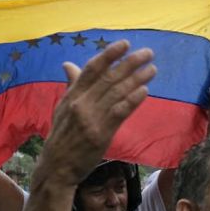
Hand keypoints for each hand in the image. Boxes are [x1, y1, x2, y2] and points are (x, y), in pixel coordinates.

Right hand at [36, 41, 155, 187]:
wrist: (57, 166)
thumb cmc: (61, 136)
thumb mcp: (61, 108)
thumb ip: (71, 86)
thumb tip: (68, 65)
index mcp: (72, 95)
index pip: (92, 69)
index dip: (109, 54)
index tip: (125, 43)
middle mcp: (81, 103)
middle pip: (109, 77)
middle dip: (130, 63)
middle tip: (148, 52)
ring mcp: (91, 118)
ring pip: (117, 92)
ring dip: (137, 79)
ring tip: (152, 69)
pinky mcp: (101, 133)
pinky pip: (119, 112)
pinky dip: (132, 100)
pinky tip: (144, 91)